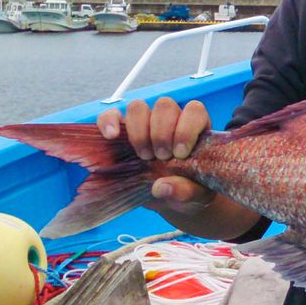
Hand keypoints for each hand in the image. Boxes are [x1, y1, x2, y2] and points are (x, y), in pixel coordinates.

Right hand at [97, 97, 213, 215]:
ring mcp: (146, 123)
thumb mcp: (195, 195)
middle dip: (161, 133)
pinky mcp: (123, 132)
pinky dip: (109, 121)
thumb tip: (162, 187)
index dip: (186, 129)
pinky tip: (111, 137)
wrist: (171, 198)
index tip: (180, 154)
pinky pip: (111, 115)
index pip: (194, 110)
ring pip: (138, 107)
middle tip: (161, 158)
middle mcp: (171, 119)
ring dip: (139, 131)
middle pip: (164, 105)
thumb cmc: (189, 190)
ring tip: (144, 157)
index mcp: (196, 128)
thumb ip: (186, 191)